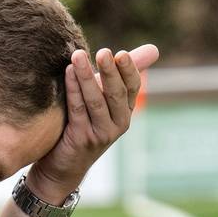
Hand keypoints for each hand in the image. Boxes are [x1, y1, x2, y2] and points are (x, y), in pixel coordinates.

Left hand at [27, 44, 158, 202]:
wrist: (63, 167)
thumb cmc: (83, 127)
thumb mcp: (104, 100)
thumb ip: (121, 75)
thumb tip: (154, 50)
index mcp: (125, 112)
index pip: (132, 87)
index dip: (129, 70)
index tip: (121, 53)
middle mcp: (117, 124)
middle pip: (116, 93)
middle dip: (110, 72)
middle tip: (104, 52)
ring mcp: (100, 134)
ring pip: (95, 101)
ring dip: (87, 77)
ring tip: (78, 56)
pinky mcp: (82, 139)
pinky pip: (78, 110)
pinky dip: (73, 90)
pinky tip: (67, 73)